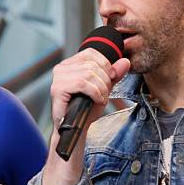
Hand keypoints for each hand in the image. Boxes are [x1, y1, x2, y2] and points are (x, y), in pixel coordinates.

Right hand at [43, 49, 129, 184]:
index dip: (106, 66)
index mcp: (70, 64)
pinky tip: (97, 101)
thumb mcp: (104, 89)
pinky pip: (83, 83)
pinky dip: (95, 93)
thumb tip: (125, 61)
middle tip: (105, 95)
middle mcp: (61, 68)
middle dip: (106, 81)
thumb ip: (114, 75)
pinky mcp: (58, 89)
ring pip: (90, 73)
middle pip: (93, 64)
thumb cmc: (86, 111)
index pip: (92, 53)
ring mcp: (58, 78)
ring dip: (101, 89)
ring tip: (100, 100)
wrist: (75, 131)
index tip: (109, 81)